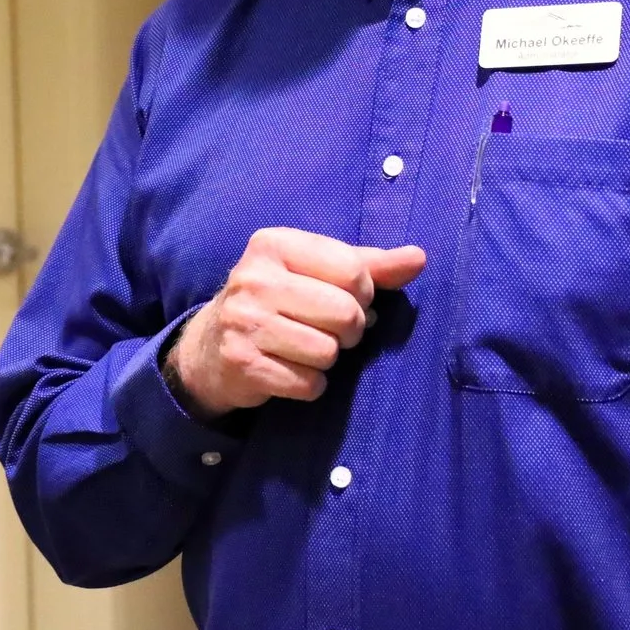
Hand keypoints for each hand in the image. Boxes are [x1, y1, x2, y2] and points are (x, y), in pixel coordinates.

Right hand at [168, 228, 425, 417]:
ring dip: (327, 359)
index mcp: (274, 244)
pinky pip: (308, 384)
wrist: (211, 347)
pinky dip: (310, 384)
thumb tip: (418, 258)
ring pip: (328, 352)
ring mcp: (243, 322)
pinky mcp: (242, 363)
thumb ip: (370, 265)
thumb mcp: (316, 272)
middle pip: (345, 313)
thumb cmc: (278, 302)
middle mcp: (253, 278)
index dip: (363, 294)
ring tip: (305, 349)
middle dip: (349, 331)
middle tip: (328, 331)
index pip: (352, 270)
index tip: (345, 300)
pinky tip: (289, 371)